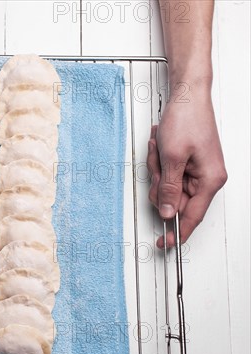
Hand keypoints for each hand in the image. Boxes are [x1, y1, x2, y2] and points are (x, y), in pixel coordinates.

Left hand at [147, 87, 226, 247]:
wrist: (187, 96)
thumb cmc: (186, 120)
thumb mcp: (171, 158)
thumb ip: (168, 189)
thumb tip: (165, 212)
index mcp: (210, 180)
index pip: (191, 216)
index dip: (176, 231)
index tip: (164, 244)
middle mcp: (206, 179)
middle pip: (173, 199)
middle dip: (159, 182)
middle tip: (159, 162)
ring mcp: (196, 171)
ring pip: (166, 186)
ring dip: (157, 169)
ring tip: (160, 148)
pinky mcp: (187, 164)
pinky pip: (166, 173)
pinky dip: (158, 161)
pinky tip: (159, 146)